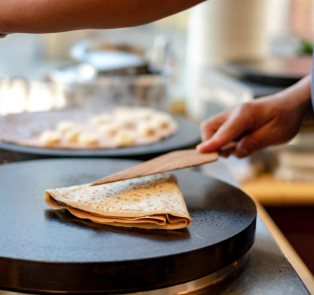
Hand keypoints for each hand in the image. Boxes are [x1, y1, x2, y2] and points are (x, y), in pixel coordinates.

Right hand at [197, 75, 311, 157]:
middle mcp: (233, 113)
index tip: (201, 152)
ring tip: (239, 148)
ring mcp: (231, 116)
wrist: (290, 105)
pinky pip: (220, 132)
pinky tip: (241, 143)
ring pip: (212, 130)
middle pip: (208, 127)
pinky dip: (224, 141)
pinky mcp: (231, 121)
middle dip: (210, 142)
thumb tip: (235, 153)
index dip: (212, 143)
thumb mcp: (275, 134)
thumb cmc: (284, 118)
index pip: (223, 131)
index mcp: (245, 114)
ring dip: (218, 143)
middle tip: (227, 154)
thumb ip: (253, 143)